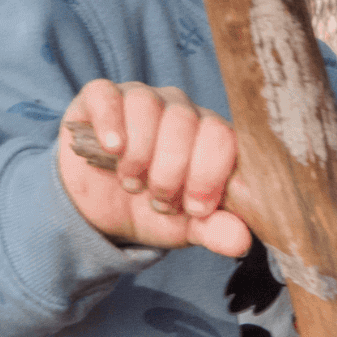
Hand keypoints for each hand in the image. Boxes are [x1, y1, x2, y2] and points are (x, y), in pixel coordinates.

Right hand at [57, 79, 250, 256]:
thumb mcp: (182, 228)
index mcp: (208, 135)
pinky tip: (112, 149)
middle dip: (172, 168)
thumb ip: (213, 231)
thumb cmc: (149, 209)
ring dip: (139, 152)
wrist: (97, 206)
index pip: (222, 136)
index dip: (209, 174)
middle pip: (185, 120)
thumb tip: (240, 239)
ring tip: (131, 183)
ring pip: (146, 105)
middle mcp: (178, 108)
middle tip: (159, 199)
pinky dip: (110, 123)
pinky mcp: (99, 96)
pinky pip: (107, 96)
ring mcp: (139, 97)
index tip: (194, 209)